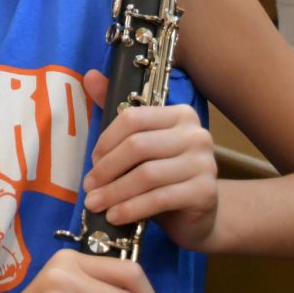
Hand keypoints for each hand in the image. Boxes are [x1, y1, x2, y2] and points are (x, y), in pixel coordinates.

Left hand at [81, 70, 219, 251]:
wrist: (200, 215)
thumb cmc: (164, 176)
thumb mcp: (141, 145)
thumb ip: (118, 115)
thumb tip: (90, 76)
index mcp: (179, 115)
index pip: (133, 118)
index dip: (106, 140)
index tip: (92, 161)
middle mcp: (196, 134)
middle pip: (138, 146)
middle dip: (107, 169)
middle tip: (88, 187)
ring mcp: (204, 163)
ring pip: (147, 175)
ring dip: (115, 192)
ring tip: (95, 204)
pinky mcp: (205, 192)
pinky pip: (159, 198)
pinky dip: (132, 208)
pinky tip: (116, 216)